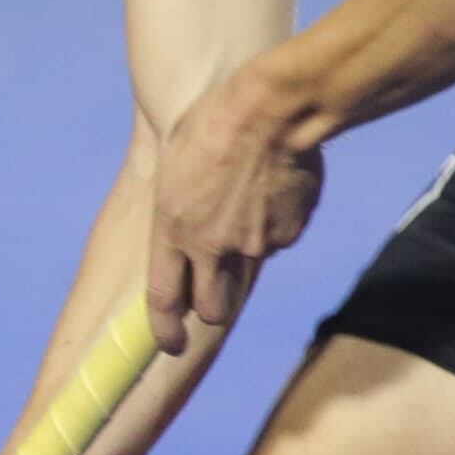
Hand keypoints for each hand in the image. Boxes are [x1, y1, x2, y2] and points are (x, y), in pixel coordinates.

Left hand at [148, 61, 324, 352]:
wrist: (272, 110)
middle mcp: (213, 246)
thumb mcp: (173, 166)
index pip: (164, 299)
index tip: (170, 344)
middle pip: (212, 308)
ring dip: (240, 264)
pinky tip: (269, 196)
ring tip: (241, 219)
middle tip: (209, 298)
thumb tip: (186, 229)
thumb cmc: (213, 124)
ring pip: (245, 275)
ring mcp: (255, 243)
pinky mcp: (290, 231)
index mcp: (173, 229)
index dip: (164, 328)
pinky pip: (277, 242)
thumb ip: (178, 210)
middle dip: (209, 308)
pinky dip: (271, 231)